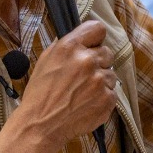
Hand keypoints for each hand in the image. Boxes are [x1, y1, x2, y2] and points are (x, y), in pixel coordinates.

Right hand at [18, 20, 116, 145]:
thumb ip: (65, 46)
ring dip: (100, 81)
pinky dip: (102, 98)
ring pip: (110, 74)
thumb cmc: (41, 94)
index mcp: (70, 47)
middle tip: (83, 75)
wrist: (41, 124)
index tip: (92, 45)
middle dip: (98, 62)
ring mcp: (99, 80)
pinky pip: (112, 92)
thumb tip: (80, 39)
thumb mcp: (46, 60)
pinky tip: (87, 103)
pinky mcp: (107, 99)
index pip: (97, 28)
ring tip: (82, 92)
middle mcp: (87, 61)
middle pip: (107, 52)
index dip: (95, 38)